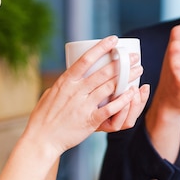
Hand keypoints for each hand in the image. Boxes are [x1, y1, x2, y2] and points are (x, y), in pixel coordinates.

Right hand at [26, 36, 146, 154]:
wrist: (42, 139)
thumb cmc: (44, 117)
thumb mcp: (51, 94)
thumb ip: (64, 84)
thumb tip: (73, 75)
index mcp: (66, 82)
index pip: (86, 59)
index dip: (101, 48)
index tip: (113, 40)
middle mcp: (76, 91)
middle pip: (103, 72)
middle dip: (121, 62)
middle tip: (133, 57)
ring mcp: (83, 105)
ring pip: (109, 87)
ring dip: (126, 77)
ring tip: (138, 70)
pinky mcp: (90, 120)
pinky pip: (110, 108)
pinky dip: (122, 100)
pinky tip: (132, 93)